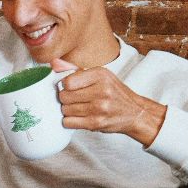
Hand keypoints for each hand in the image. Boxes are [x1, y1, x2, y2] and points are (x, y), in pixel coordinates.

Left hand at [52, 58, 166, 145]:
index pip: (67, 82)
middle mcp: (101, 90)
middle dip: (66, 99)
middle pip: (64, 96)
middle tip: (75, 99)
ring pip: (65, 110)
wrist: (134, 112)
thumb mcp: (100, 76)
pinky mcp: (96, 123)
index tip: (71, 88)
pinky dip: (70, 121)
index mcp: (100, 75)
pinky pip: (68, 122)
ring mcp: (99, 108)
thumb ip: (76, 70)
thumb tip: (53, 63)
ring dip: (68, 110)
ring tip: (79, 108)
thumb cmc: (114, 93)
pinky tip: (79, 117)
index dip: (65, 86)